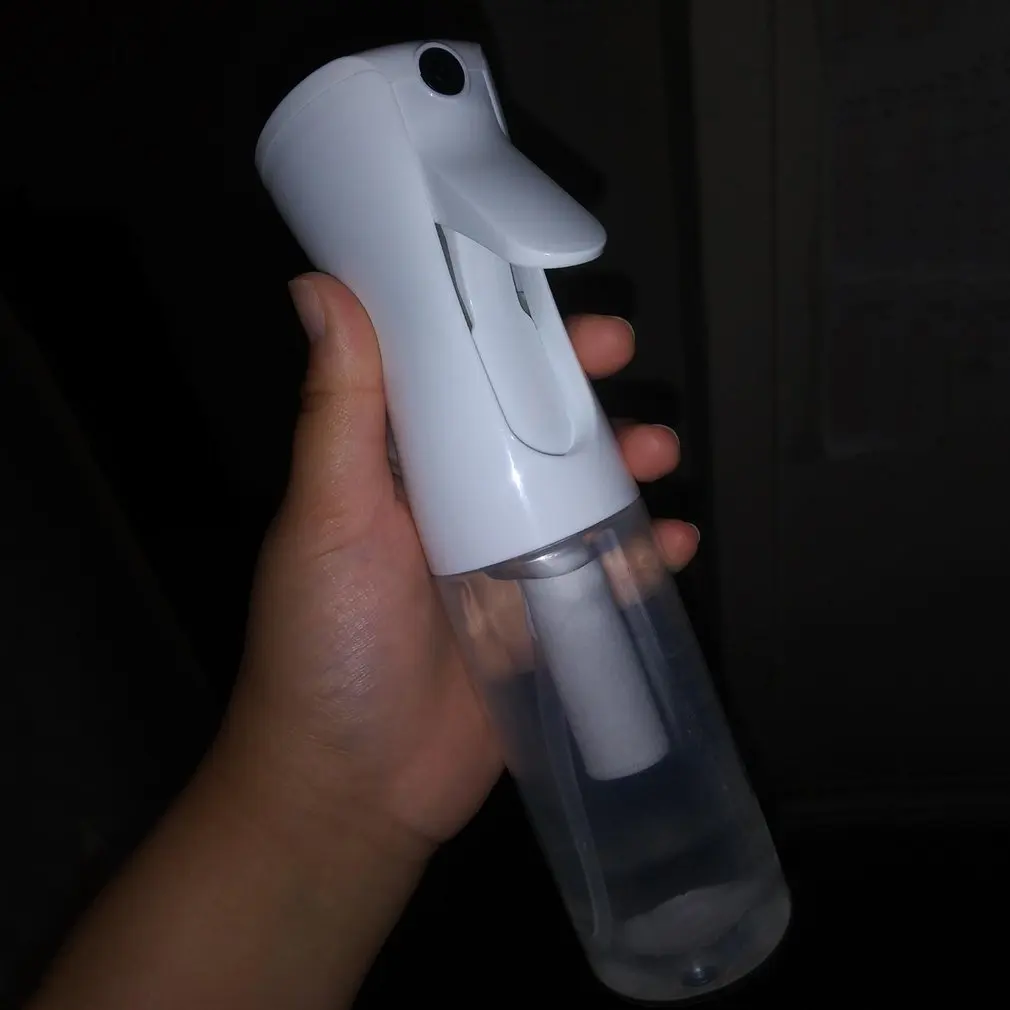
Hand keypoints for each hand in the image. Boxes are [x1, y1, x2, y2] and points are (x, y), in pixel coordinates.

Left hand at [221, 273, 699, 856]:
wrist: (355, 787)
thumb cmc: (329, 643)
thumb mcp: (329, 518)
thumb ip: (339, 410)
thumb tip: (321, 289)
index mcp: (399, 470)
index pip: (455, 380)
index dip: (497, 333)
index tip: (540, 296)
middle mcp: (455, 505)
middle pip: (527, 429)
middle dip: (576, 390)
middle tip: (619, 359)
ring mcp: (505, 563)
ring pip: (577, 493)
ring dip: (624, 464)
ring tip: (659, 454)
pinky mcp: (544, 622)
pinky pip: (605, 574)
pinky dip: (645, 556)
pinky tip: (675, 545)